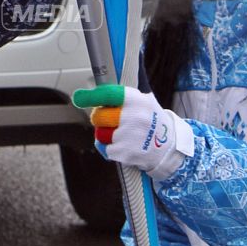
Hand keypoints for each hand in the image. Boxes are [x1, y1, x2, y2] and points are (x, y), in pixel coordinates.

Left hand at [72, 81, 189, 177]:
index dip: (91, 96)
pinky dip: (109, 148)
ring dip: (105, 135)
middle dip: (100, 119)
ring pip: (100, 133)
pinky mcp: (124, 153)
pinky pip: (104, 148)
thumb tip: (91, 93)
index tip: (78, 98)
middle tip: (112, 121)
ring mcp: (128, 136)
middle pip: (98, 116)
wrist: (168, 147)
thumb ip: (120, 97)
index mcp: (137, 100)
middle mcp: (133, 117)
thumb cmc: (150, 121)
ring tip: (121, 135)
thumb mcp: (143, 102)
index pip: (108, 94)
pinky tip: (123, 146)